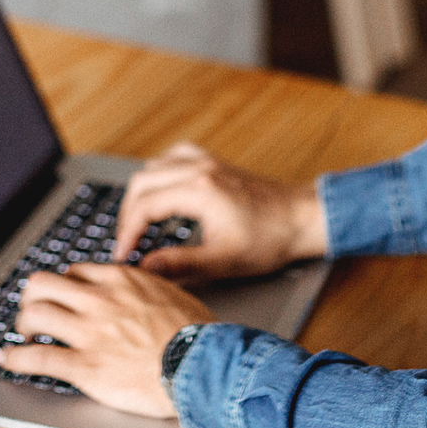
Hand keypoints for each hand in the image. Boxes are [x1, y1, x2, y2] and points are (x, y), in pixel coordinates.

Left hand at [0, 263, 215, 418]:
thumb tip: (143, 288)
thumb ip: (148, 288)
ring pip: (35, 314)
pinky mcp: (84, 365)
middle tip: (33, 309)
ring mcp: (89, 332)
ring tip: (22, 333)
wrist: (201, 366)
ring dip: (22, 324)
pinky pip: (37, 357)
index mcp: (120, 280)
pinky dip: (15, 358)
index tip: (63, 295)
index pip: (75, 271)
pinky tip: (7, 359)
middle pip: (43, 284)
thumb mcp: (173, 293)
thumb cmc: (197, 335)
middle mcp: (98, 300)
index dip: (65, 284)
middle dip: (33, 297)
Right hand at [110, 142, 326, 281]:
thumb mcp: (224, 261)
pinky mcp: (214, 163)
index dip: (126, 234)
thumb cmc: (271, 240)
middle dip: (128, 215)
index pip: (144, 207)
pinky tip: (161, 193)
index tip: (122, 256)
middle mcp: (199, 169)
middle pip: (142, 183)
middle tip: (127, 243)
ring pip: (154, 167)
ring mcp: (207, 162)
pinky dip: (159, 176)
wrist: (303, 218)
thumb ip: (180, 265)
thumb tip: (145, 269)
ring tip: (139, 224)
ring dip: (141, 194)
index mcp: (199, 191)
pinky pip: (173, 158)